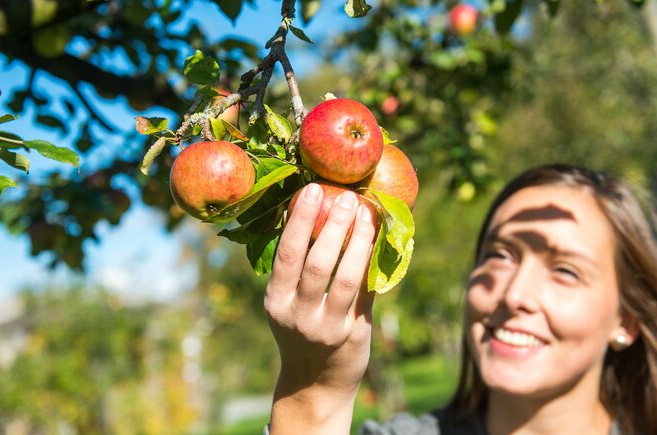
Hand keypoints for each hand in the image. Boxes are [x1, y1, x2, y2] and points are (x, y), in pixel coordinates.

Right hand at [265, 183, 376, 433]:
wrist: (315, 385)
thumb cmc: (303, 333)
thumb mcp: (289, 305)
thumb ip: (301, 272)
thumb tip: (322, 218)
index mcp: (276, 301)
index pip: (286, 255)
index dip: (300, 220)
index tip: (311, 190)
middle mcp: (298, 315)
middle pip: (317, 263)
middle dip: (334, 225)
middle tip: (346, 196)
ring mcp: (327, 327)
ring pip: (347, 277)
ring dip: (359, 241)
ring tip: (367, 214)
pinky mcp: (353, 333)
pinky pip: (367, 291)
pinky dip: (373, 263)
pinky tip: (380, 241)